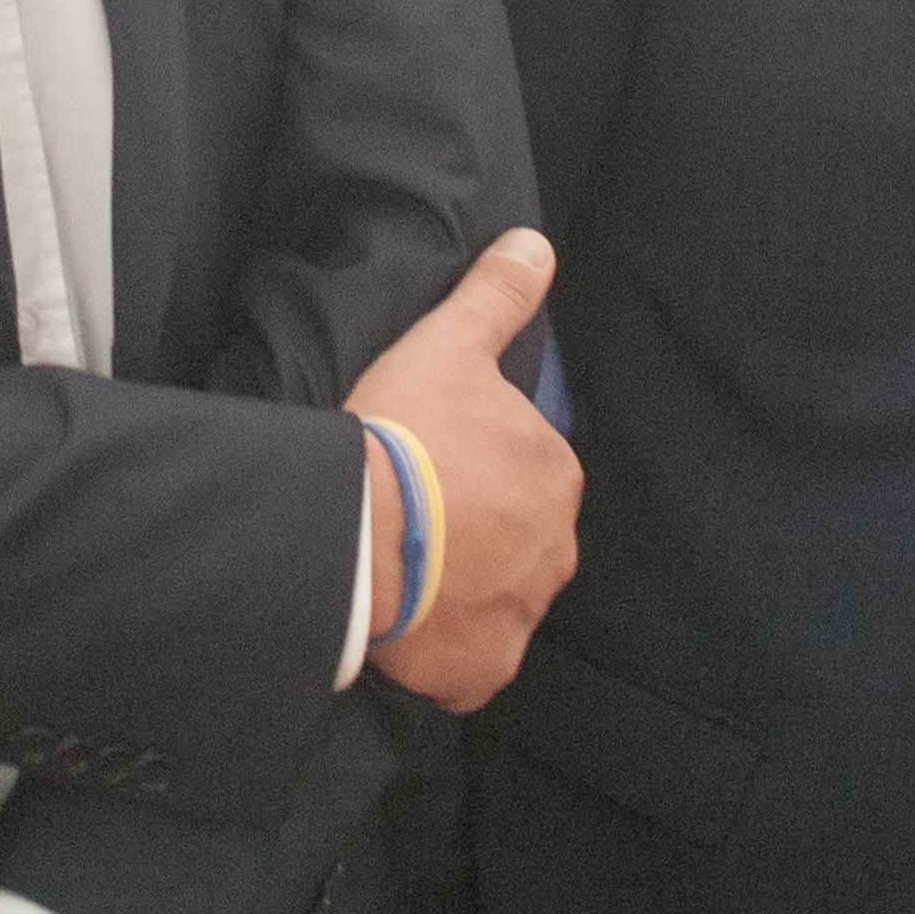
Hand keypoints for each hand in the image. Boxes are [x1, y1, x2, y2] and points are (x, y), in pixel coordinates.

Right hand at [347, 228, 579, 712]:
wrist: (358, 529)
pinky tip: (407, 625)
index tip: (430, 465)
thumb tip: (536, 244)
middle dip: (477, 533)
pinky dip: (447, 652)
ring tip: (402, 569)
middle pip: (518, 540)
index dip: (477, 468)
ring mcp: (522, 615)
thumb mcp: (449, 343)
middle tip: (413, 518)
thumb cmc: (405, 431)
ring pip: (498, 599)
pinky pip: (472, 661)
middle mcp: (556, 550)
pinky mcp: (484, 669)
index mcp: (556, 474)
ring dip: (463, 591)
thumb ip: (497, 295)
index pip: (527, 472)